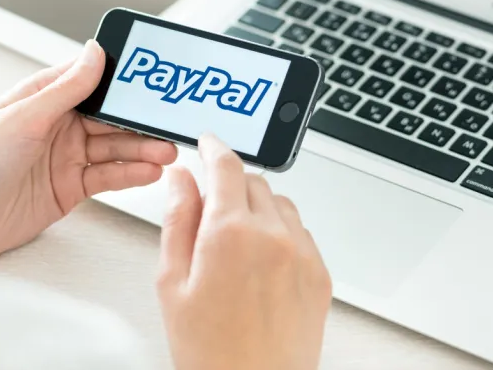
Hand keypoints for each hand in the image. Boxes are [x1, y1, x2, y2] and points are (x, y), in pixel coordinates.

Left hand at [0, 40, 177, 264]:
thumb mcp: (24, 118)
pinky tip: (149, 172)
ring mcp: (65, 158)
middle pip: (111, 119)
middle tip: (168, 125)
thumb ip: (65, 88)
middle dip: (141, 122)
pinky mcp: (70, 189)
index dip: (125, 82)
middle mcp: (57, 126)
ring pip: (114, 149)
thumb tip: (95, 53)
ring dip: (142, 150)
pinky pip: (108, 178)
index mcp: (43, 98)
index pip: (93, 82)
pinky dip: (130, 175)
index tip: (154, 82)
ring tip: (166, 152)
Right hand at [156, 134, 331, 369]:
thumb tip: (181, 180)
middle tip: (211, 210)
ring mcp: (302, 253)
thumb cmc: (210, 350)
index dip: (214, 147)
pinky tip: (259, 261)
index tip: (208, 143)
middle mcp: (273, 235)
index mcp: (230, 233)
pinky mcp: (319, 273)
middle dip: (231, 183)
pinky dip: (280, 230)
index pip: (226, 165)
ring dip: (257, 206)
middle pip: (254, 180)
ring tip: (235, 244)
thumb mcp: (172, 282)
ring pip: (280, 203)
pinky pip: (300, 231)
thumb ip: (178, 220)